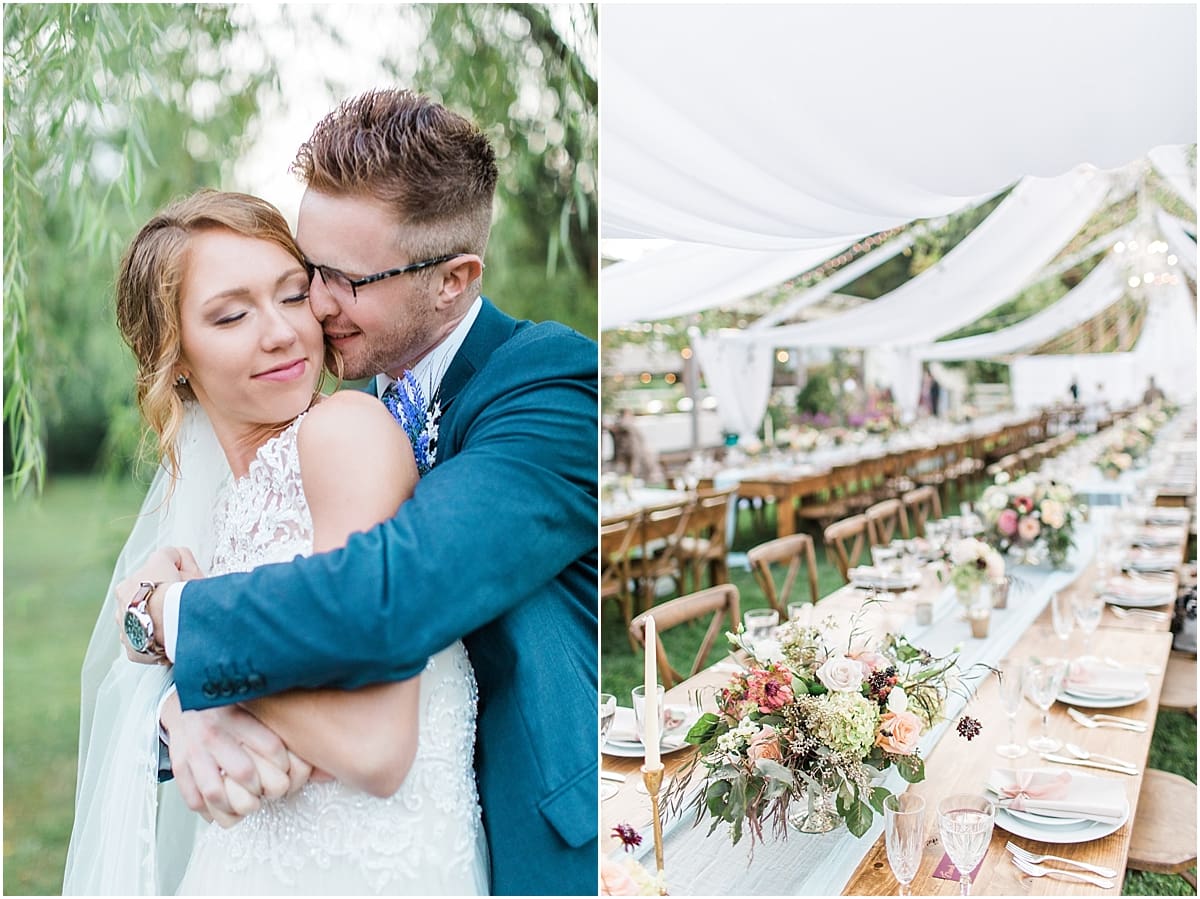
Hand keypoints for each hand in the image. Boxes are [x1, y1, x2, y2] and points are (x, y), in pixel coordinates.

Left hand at [115, 547, 202, 662]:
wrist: (171, 618)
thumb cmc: (170, 589)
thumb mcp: (168, 559)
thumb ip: (170, 554)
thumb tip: (175, 556)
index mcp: (124, 588)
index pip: (146, 583)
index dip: (167, 583)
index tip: (180, 587)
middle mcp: (120, 612)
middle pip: (143, 606)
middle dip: (159, 606)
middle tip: (180, 606)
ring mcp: (127, 634)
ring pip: (145, 627)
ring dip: (157, 626)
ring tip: (177, 625)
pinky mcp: (136, 653)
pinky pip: (149, 648)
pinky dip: (159, 644)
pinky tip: (173, 639)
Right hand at [161, 695, 289, 826]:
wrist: (185, 705)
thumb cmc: (226, 710)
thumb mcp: (252, 704)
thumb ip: (275, 720)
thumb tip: (308, 742)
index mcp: (238, 715)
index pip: (272, 748)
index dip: (286, 767)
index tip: (287, 772)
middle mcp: (214, 733)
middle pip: (244, 773)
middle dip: (260, 789)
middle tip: (266, 791)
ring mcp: (194, 751)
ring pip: (216, 793)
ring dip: (235, 806)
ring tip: (247, 805)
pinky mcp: (180, 766)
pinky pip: (194, 800)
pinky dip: (211, 812)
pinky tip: (224, 810)